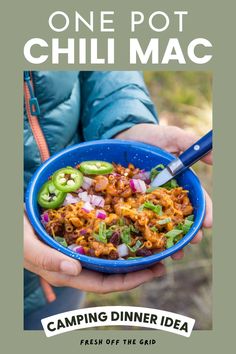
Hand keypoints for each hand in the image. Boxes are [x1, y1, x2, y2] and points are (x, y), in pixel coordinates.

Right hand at [24, 214, 165, 293]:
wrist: (14, 220)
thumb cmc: (17, 236)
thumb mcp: (28, 247)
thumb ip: (48, 260)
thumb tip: (75, 269)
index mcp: (67, 274)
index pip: (105, 284)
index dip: (131, 280)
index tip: (154, 272)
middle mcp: (76, 266)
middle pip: (112, 273)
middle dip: (138, 269)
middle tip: (162, 259)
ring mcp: (78, 253)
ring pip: (109, 259)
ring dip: (130, 255)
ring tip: (152, 247)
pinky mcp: (77, 240)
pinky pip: (101, 244)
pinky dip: (117, 241)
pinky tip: (129, 231)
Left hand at [115, 124, 212, 259]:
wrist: (122, 136)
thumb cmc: (149, 135)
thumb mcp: (171, 136)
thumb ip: (190, 143)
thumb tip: (215, 158)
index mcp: (180, 181)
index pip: (197, 199)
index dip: (205, 211)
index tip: (208, 224)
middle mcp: (167, 194)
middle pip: (182, 216)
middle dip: (190, 231)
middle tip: (193, 242)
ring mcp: (150, 200)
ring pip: (163, 223)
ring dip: (171, 239)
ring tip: (175, 253)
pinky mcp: (133, 203)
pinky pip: (140, 219)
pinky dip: (146, 233)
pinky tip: (150, 246)